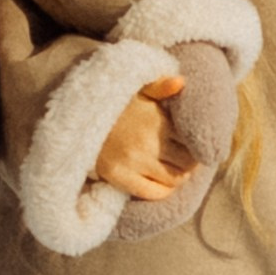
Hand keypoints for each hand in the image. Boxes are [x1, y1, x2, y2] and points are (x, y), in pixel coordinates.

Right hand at [95, 74, 193, 200]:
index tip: (195, 145)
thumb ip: (161, 86)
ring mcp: (133, 162)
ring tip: (174, 169)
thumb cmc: (113, 106)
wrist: (78, 120)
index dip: (197, 145)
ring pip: (173, 180)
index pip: (192, 141)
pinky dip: (164, 191)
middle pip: (187, 163)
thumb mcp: (137, 90)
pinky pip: (154, 193)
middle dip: (190, 162)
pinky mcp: (119, 177)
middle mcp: (147, 143)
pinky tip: (162, 182)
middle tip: (185, 159)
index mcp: (156, 121)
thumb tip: (182, 82)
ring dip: (178, 176)